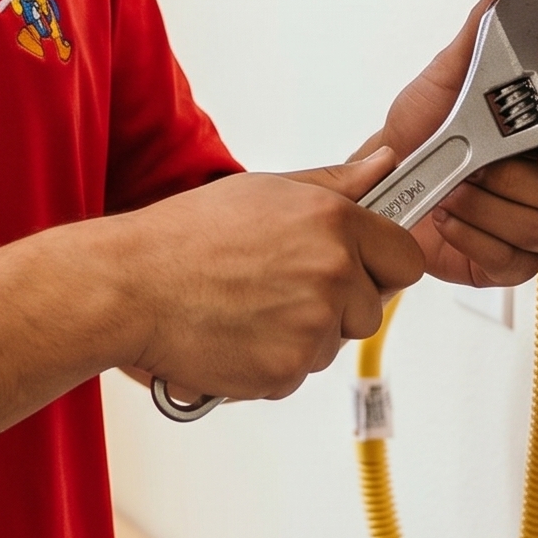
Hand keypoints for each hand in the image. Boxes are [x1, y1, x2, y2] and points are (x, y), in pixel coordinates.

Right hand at [118, 154, 423, 403]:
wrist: (131, 287)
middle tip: (281, 285)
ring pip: (334, 342)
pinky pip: (300, 372)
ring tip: (250, 305)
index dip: (381, 264)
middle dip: (338, 303)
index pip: (406, 258)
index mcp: (332, 223)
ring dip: (304, 333)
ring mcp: (312, 326)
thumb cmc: (186, 237)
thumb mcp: (266, 191)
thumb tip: (384, 165)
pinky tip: (238, 331)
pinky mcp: (287, 370)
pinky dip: (273, 360)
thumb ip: (336, 183)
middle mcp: (331, 273)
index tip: (361, 266)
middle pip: (371, 308)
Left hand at [297, 0, 537, 291]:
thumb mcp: (448, 72)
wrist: (380, 175)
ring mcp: (531, 225)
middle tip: (479, 167)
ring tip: (453, 188)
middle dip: (516, 182)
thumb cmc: (422, 126)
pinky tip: (449, 217)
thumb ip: (482, 29)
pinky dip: (473, 237)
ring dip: (486, 207)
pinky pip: (512, 261)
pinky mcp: (506, 262)